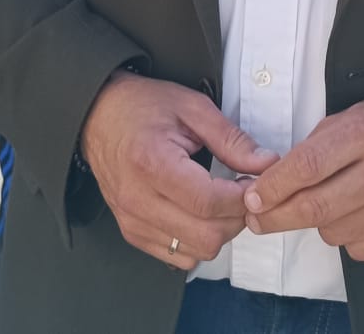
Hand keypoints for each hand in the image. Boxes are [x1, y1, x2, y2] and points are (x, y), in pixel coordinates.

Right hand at [80, 72, 277, 272]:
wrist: (98, 116)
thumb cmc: (141, 107)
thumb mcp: (192, 108)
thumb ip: (231, 139)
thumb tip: (266, 164)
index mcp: (152, 163)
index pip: (209, 202)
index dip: (242, 197)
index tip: (254, 181)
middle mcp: (138, 199)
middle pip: (206, 236)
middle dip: (236, 216)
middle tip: (241, 190)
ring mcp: (132, 221)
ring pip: (196, 252)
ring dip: (219, 231)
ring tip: (220, 201)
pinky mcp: (132, 232)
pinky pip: (177, 257)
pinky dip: (197, 241)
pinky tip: (200, 213)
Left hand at [243, 91, 363, 262]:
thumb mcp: (352, 117)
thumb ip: (314, 148)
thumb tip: (271, 186)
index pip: (308, 166)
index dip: (274, 186)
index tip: (252, 198)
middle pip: (315, 207)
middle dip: (277, 216)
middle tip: (259, 218)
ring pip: (332, 233)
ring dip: (321, 222)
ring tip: (335, 199)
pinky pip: (357, 249)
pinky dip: (349, 235)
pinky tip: (361, 213)